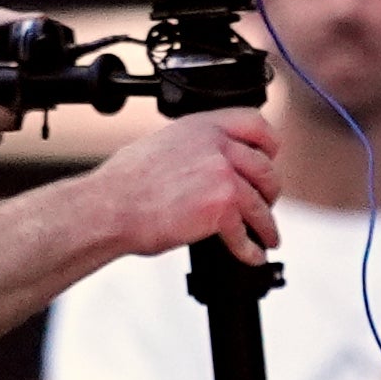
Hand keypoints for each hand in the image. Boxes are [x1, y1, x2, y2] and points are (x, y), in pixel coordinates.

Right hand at [93, 106, 282, 264]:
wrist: (109, 207)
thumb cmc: (125, 182)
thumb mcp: (164, 144)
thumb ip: (195, 147)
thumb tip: (211, 161)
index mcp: (203, 126)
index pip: (255, 124)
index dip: (269, 146)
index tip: (271, 159)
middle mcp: (217, 145)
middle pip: (265, 169)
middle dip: (269, 193)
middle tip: (266, 205)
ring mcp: (222, 175)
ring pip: (260, 204)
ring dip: (266, 226)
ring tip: (267, 238)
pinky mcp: (221, 207)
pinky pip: (245, 232)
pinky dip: (250, 249)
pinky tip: (251, 255)